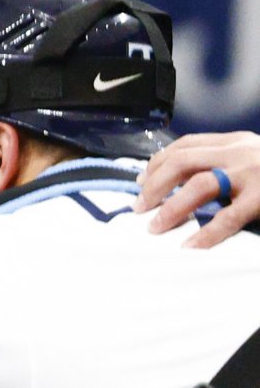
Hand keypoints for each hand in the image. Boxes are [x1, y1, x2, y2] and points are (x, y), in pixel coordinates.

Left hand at [138, 132, 259, 246]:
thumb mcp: (252, 156)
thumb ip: (224, 162)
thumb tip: (183, 183)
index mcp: (234, 141)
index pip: (185, 145)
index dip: (157, 163)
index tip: (141, 181)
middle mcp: (238, 152)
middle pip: (182, 161)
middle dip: (155, 185)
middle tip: (139, 206)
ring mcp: (250, 173)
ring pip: (199, 185)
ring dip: (171, 207)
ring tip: (155, 227)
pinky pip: (229, 217)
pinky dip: (206, 233)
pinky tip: (191, 246)